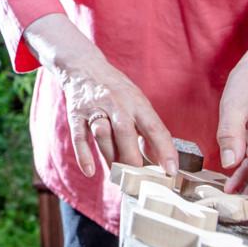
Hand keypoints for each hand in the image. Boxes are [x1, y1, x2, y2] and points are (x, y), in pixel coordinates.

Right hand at [57, 53, 177, 177]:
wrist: (84, 66)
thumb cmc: (116, 89)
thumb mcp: (137, 102)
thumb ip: (147, 129)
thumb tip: (159, 160)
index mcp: (136, 101)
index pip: (154, 127)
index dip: (164, 150)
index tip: (171, 171)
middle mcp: (116, 103)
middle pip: (126, 133)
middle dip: (133, 160)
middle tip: (139, 181)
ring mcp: (95, 107)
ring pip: (103, 135)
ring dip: (111, 158)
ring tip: (118, 177)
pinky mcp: (76, 113)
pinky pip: (79, 136)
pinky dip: (84, 155)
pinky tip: (91, 171)